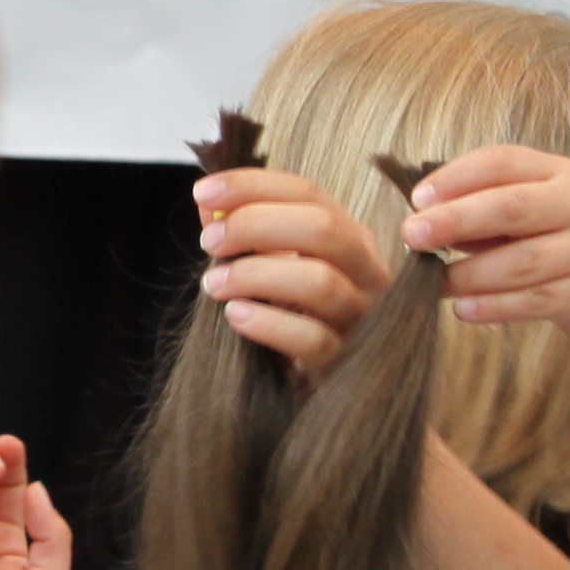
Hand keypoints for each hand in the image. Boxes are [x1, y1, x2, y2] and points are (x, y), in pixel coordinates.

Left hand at [186, 166, 393, 377]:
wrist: (325, 384)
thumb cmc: (294, 312)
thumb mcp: (275, 264)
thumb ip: (245, 231)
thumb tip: (208, 202)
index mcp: (350, 236)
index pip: (308, 192)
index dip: (253, 185)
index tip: (203, 192)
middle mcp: (366, 270)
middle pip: (323, 227)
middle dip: (255, 225)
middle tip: (210, 242)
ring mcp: (361, 317)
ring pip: (320, 282)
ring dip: (255, 275)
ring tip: (214, 284)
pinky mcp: (345, 360)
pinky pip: (312, 338)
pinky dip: (267, 323)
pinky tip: (235, 315)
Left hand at [405, 144, 569, 351]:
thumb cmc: (562, 243)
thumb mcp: (533, 214)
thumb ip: (485, 212)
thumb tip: (423, 219)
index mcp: (560, 173)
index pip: (502, 162)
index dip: (456, 178)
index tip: (417, 199)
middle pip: (512, 206)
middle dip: (456, 220)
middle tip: (412, 235)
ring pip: (523, 261)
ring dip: (470, 274)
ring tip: (434, 283)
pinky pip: (538, 299)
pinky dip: (495, 306)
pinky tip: (464, 309)